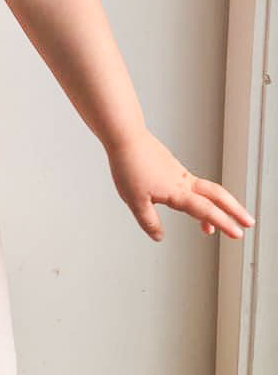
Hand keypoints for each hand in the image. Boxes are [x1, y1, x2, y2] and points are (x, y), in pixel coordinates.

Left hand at [106, 127, 255, 241]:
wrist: (126, 137)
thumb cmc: (129, 165)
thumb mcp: (135, 201)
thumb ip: (149, 221)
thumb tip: (159, 236)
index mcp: (177, 191)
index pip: (206, 210)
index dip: (223, 223)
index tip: (238, 234)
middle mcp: (183, 181)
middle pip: (218, 195)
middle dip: (234, 210)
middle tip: (248, 223)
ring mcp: (179, 174)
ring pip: (206, 190)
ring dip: (217, 207)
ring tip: (212, 227)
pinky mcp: (173, 169)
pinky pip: (193, 186)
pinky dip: (199, 199)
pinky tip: (189, 205)